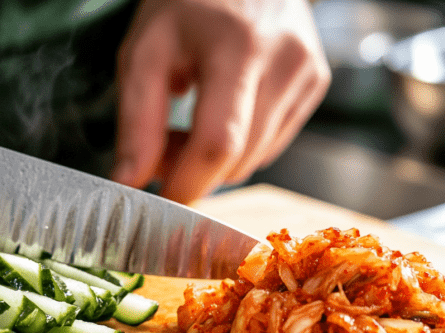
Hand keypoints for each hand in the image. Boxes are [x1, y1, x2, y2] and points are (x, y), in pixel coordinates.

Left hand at [112, 0, 329, 203]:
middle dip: (194, 172)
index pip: (217, 144)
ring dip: (215, 162)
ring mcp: (307, 74)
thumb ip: (136, 121)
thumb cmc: (186, 3)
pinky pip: (270, 145)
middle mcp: (283, 62)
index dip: (186, 184)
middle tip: (164, 148)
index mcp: (237, 49)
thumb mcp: (145, 51)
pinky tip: (222, 116)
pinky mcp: (315, 84)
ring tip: (190, 123)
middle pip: (237, 159)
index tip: (158, 201)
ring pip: (254, 160)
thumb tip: (129, 183)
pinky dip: (239, 148)